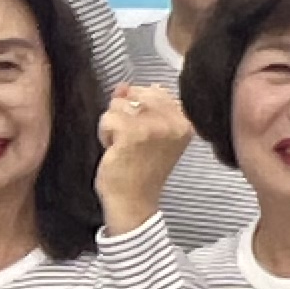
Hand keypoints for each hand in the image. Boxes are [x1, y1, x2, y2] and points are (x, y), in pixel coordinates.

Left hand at [94, 83, 193, 231]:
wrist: (134, 202)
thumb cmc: (141, 171)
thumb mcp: (150, 134)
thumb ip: (141, 105)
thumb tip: (124, 86)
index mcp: (184, 122)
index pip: (156, 90)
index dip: (139, 106)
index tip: (142, 131)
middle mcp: (173, 123)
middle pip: (136, 93)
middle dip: (125, 113)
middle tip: (131, 139)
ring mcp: (154, 127)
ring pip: (119, 104)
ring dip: (114, 124)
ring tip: (123, 146)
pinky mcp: (132, 134)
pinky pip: (108, 117)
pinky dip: (105, 133)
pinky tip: (115, 150)